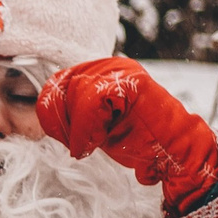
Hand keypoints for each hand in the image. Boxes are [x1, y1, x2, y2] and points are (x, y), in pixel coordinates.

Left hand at [35, 57, 217, 203]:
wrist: (173, 152)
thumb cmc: (137, 140)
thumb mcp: (94, 124)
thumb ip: (73, 112)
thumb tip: (44, 109)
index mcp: (98, 71)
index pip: (55, 84)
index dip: (52, 114)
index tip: (66, 139)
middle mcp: (109, 64)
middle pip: (60, 87)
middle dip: (63, 123)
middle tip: (80, 145)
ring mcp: (121, 69)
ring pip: (74, 94)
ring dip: (77, 128)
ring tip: (92, 145)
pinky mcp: (130, 80)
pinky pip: (90, 101)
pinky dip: (86, 128)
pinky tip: (98, 142)